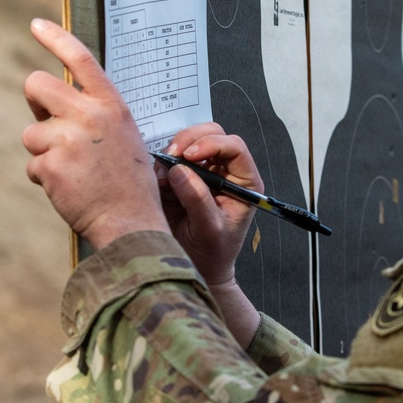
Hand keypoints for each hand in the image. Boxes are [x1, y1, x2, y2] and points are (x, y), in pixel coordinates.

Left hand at [22, 19, 168, 249]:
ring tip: (74, 170)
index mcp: (111, 105)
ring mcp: (67, 139)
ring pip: (31, 133)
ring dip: (44, 151)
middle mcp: (89, 115)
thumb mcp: (124, 136)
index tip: (36, 26)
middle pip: (36, 85)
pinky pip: (33, 165)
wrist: (130, 221)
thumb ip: (95, 115)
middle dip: (34, 101)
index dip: (56, 38)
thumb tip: (56, 104)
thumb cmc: (130, 182)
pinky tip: (69, 187)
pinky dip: (46, 178)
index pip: (80, 60)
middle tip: (47, 120)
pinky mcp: (50, 164)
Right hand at [158, 123, 259, 286]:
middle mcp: (225, 171)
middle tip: (171, 156)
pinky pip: (170, 159)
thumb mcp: (209, 229)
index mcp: (243, 182)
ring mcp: (203, 171)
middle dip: (189, 141)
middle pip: (211, 134)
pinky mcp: (183, 176)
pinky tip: (159, 184)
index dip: (213, 144)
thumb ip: (198, 200)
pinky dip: (161, 166)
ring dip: (172, 154)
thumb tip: (180, 171)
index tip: (190, 155)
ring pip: (188, 142)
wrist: (198, 268)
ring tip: (162, 179)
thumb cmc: (213, 252)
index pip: (234, 147)